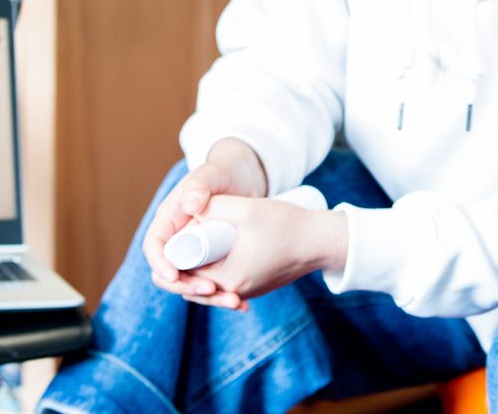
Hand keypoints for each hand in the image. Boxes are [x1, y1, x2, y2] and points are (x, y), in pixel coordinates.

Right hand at [143, 139, 267, 298]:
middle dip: (187, 286)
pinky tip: (243, 303)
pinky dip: (224, 294)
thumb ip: (200, 184)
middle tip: (211, 290)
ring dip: (210, 297)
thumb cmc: (224, 171)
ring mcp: (196, 251)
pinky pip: (213, 283)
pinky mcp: (214, 261)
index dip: (160, 264)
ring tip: (234, 301)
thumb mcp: (213, 173)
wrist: (247, 178)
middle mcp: (179, 238)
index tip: (175, 276)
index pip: (154, 247)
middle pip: (171, 272)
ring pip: (193, 283)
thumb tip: (189, 206)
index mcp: (170, 219)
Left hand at [155, 194, 348, 310]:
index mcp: (229, 277)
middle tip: (184, 232)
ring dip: (199, 265)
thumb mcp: (246, 208)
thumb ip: (213, 206)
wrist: (321, 241)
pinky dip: (215, 270)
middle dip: (184, 260)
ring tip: (197, 240)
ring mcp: (245, 291)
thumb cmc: (287, 225)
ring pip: (208, 282)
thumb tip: (187, 205)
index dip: (176, 251)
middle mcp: (235, 291)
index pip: (186, 270)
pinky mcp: (253, 286)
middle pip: (194, 280)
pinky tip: (215, 252)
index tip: (179, 229)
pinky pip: (224, 282)